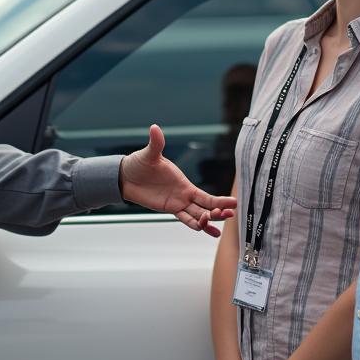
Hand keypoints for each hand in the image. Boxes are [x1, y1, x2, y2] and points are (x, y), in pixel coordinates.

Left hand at [120, 125, 235, 236]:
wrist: (126, 177)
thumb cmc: (139, 164)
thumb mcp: (150, 154)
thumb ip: (156, 143)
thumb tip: (154, 127)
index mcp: (184, 183)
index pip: (206, 196)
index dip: (220, 201)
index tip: (233, 203)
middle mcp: (184, 194)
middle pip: (206, 207)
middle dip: (219, 212)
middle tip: (229, 215)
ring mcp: (177, 203)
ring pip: (198, 215)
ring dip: (208, 222)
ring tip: (216, 229)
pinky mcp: (168, 209)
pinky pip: (185, 219)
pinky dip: (196, 226)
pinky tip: (207, 232)